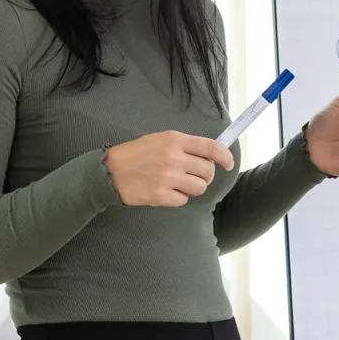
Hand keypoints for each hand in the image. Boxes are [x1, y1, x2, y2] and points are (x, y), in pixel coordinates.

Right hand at [105, 130, 234, 206]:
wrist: (110, 172)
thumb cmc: (135, 154)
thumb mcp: (159, 140)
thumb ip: (184, 146)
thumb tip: (209, 155)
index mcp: (174, 140)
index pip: (211, 148)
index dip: (225, 157)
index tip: (228, 163)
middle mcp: (174, 158)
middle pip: (207, 171)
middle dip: (205, 175)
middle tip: (194, 175)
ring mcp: (168, 178)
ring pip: (199, 187)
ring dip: (193, 187)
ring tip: (178, 183)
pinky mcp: (162, 195)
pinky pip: (183, 200)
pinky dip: (178, 197)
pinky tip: (165, 191)